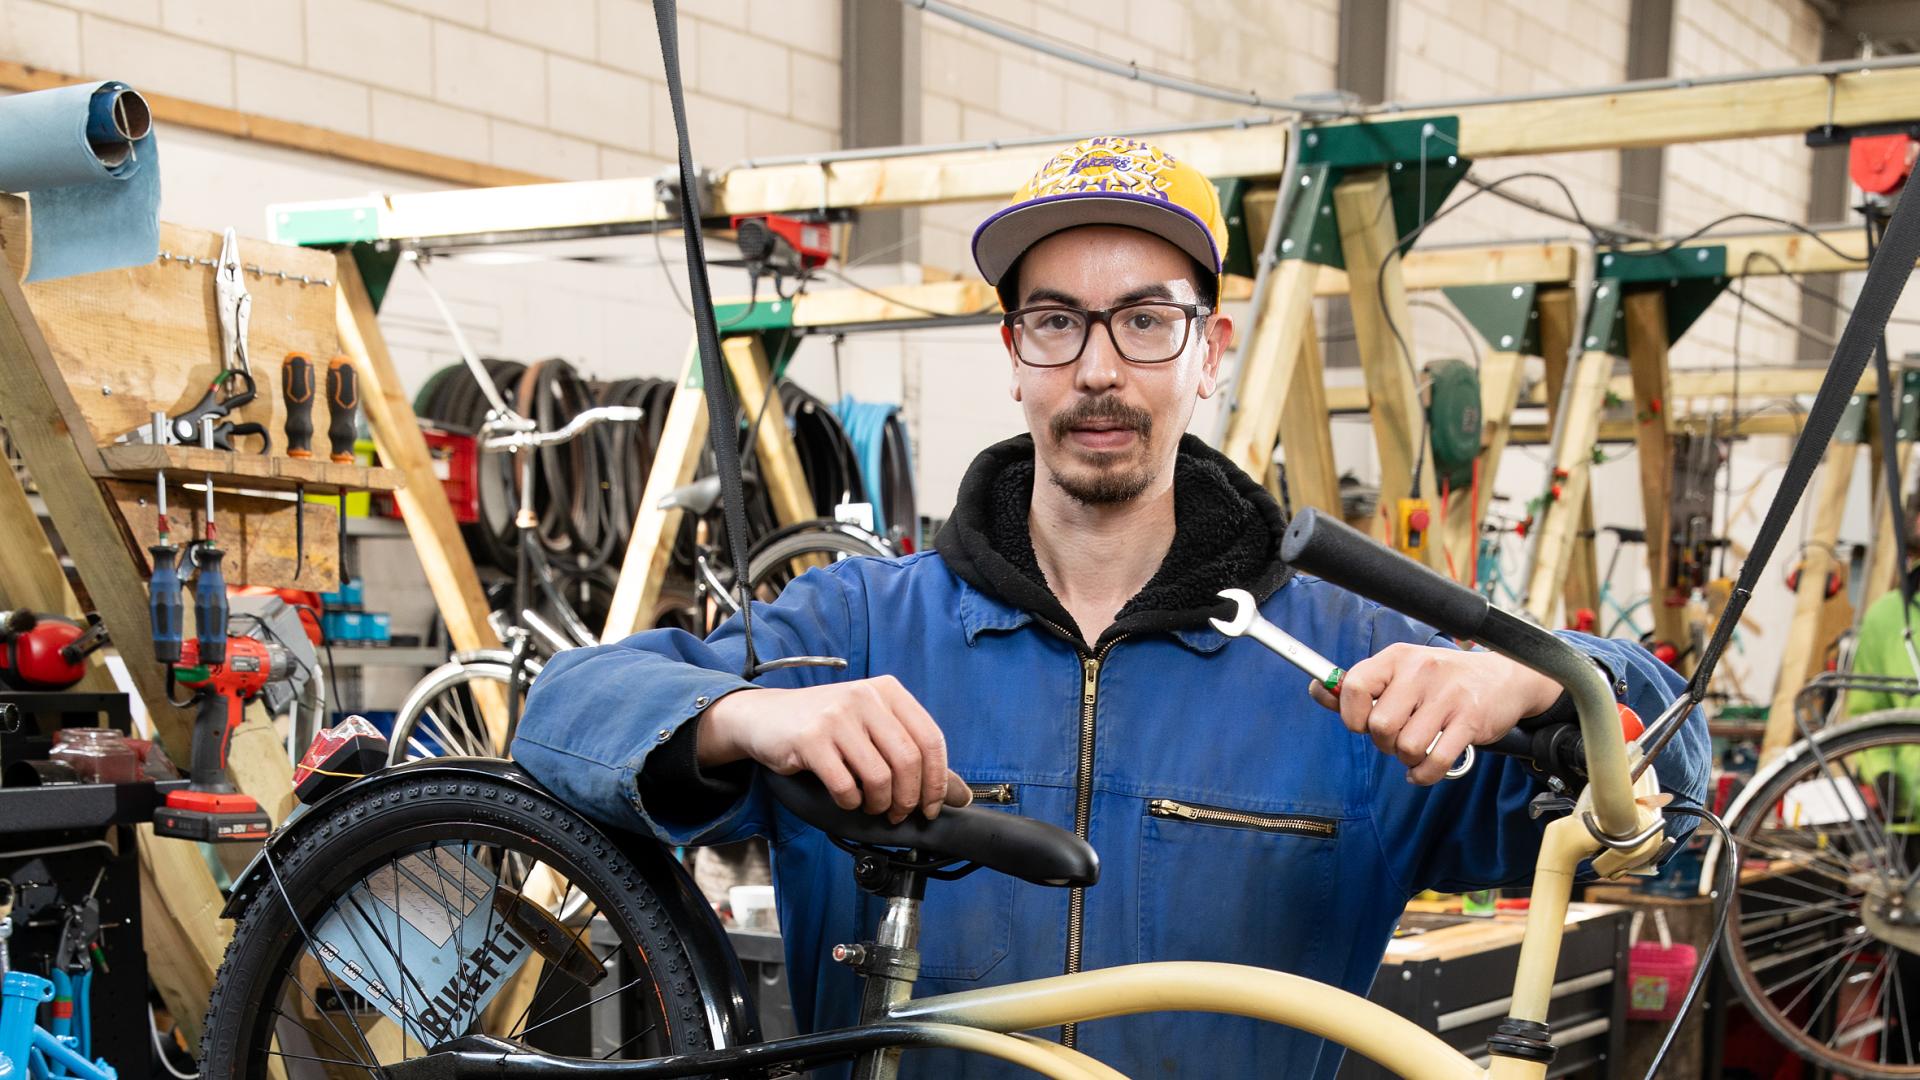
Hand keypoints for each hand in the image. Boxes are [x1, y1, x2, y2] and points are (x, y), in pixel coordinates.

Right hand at [696, 676, 972, 821]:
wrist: (763, 717)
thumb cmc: (824, 726)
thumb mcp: (871, 728)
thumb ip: (912, 755)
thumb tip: (961, 796)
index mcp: (887, 690)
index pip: (930, 739)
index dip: (937, 781)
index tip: (932, 807)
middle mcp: (865, 697)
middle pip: (908, 760)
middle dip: (909, 799)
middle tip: (899, 814)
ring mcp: (837, 716)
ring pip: (880, 776)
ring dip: (880, 804)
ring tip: (871, 807)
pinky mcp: (811, 739)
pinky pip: (846, 785)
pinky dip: (851, 802)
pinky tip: (846, 798)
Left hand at [1307, 644, 1563, 784]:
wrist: (1504, 678)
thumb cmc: (1441, 681)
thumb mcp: (1401, 671)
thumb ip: (1359, 686)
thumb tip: (1317, 690)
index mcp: (1397, 658)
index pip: (1354, 686)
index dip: (1351, 714)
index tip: (1362, 723)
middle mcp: (1421, 671)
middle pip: (1380, 725)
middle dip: (1383, 743)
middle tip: (1396, 738)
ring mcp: (1447, 696)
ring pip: (1406, 746)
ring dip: (1407, 758)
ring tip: (1416, 748)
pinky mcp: (1470, 720)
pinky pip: (1434, 761)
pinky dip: (1424, 774)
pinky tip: (1423, 770)